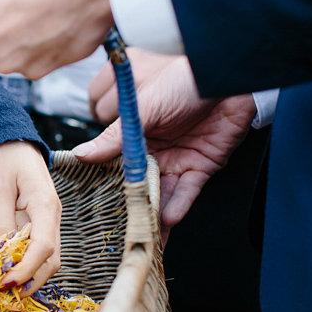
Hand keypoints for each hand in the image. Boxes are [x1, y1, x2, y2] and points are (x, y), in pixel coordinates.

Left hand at [0, 140, 61, 293]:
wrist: (9, 140)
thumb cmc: (3, 158)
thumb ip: (2, 220)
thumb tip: (1, 254)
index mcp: (46, 205)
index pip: (43, 247)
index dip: (26, 269)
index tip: (5, 283)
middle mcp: (52, 216)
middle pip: (51, 259)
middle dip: (31, 280)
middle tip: (3, 292)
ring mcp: (47, 220)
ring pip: (46, 258)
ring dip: (29, 276)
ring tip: (4, 287)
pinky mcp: (38, 223)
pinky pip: (36, 250)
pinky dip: (24, 264)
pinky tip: (6, 271)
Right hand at [76, 56, 254, 228]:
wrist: (230, 76)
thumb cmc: (185, 77)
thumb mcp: (143, 104)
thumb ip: (114, 135)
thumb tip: (82, 153)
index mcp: (134, 130)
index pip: (115, 161)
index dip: (106, 182)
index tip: (95, 205)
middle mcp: (153, 147)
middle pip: (138, 182)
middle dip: (130, 206)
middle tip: (118, 230)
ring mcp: (177, 158)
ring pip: (162, 192)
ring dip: (155, 214)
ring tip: (144, 235)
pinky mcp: (201, 166)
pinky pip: (188, 190)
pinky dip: (180, 204)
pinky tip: (170, 217)